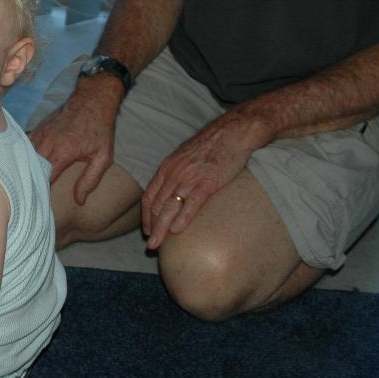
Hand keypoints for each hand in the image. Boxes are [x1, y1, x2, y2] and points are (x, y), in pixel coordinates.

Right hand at [28, 78, 121, 204]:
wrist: (93, 99)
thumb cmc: (100, 129)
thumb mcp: (103, 157)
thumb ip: (90, 180)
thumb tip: (79, 200)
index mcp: (63, 152)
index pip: (46, 179)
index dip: (42, 192)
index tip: (41, 204)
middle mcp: (47, 143)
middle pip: (32, 169)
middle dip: (31, 184)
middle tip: (31, 199)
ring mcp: (40, 135)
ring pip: (25, 158)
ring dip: (26, 171)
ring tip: (25, 186)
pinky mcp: (38, 129)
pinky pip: (26, 147)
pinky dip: (25, 158)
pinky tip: (25, 167)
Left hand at [142, 108, 269, 248]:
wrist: (232, 132)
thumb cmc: (211, 146)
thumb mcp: (185, 157)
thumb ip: (176, 174)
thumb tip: (173, 191)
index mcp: (167, 168)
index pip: (150, 196)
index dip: (146, 216)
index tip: (147, 230)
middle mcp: (174, 174)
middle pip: (157, 205)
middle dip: (152, 227)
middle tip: (150, 245)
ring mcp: (189, 178)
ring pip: (170, 207)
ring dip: (161, 228)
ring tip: (157, 245)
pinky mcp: (207, 181)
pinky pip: (192, 202)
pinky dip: (183, 218)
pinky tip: (177, 230)